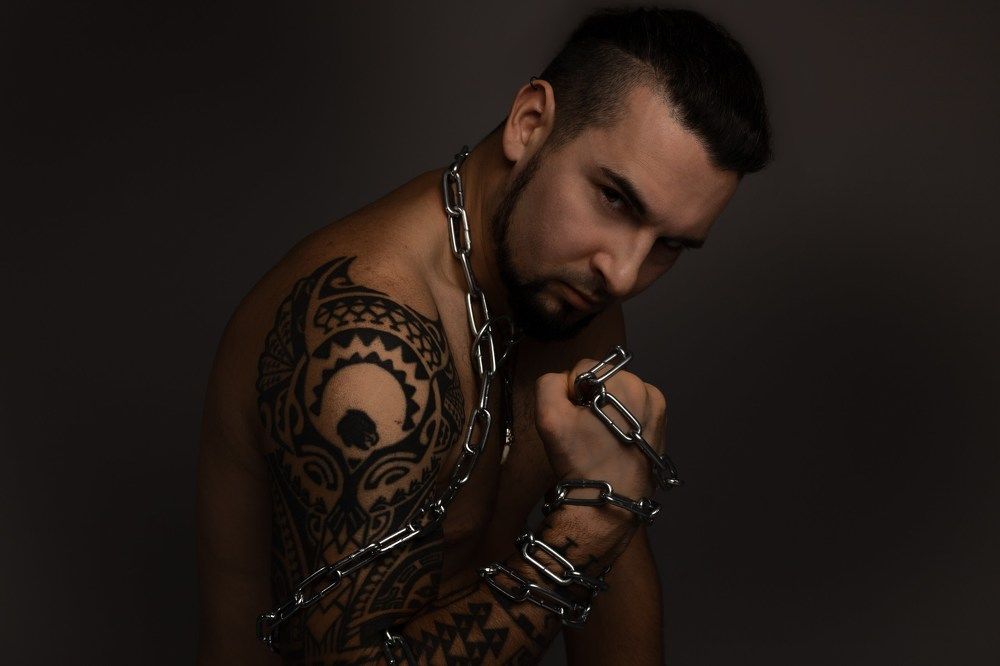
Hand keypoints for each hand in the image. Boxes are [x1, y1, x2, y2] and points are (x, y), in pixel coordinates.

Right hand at [534, 357, 667, 501]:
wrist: (608, 503)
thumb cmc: (581, 462)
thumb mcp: (549, 417)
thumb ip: (549, 383)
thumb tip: (565, 380)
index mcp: (626, 384)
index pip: (584, 369)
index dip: (570, 394)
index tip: (574, 420)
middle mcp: (649, 392)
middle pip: (603, 379)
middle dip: (590, 400)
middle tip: (586, 431)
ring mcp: (658, 409)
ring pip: (617, 394)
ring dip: (605, 408)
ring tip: (600, 438)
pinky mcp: (660, 425)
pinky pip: (632, 409)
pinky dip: (620, 420)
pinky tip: (613, 441)